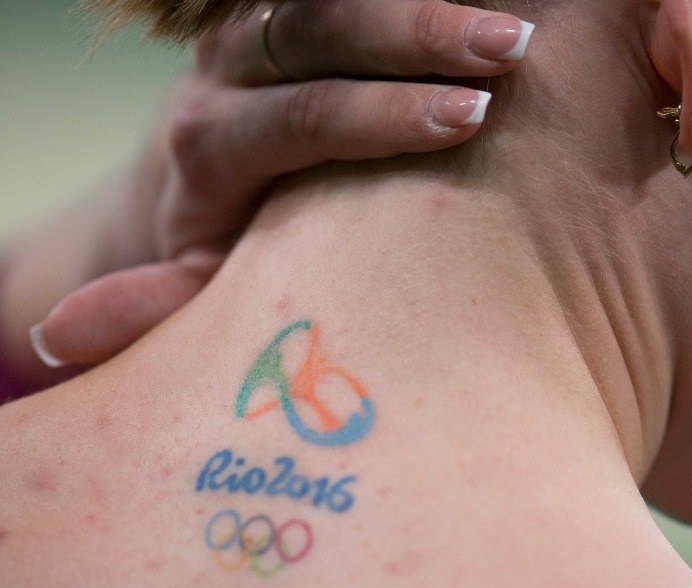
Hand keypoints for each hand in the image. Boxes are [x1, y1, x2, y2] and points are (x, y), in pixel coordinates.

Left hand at [31, 0, 532, 368]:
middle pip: (317, 34)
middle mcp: (223, 73)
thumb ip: (158, 306)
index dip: (383, 115)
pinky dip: (410, 0)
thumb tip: (66, 339)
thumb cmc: (228, 252)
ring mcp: (255, 32)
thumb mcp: (197, 288)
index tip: (469, 118)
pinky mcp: (282, 15)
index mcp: (208, 145)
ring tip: (516, 25)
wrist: (204, 183)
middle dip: (420, 37)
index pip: (300, 116)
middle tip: (512, 48)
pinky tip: (481, 4)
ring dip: (427, 4)